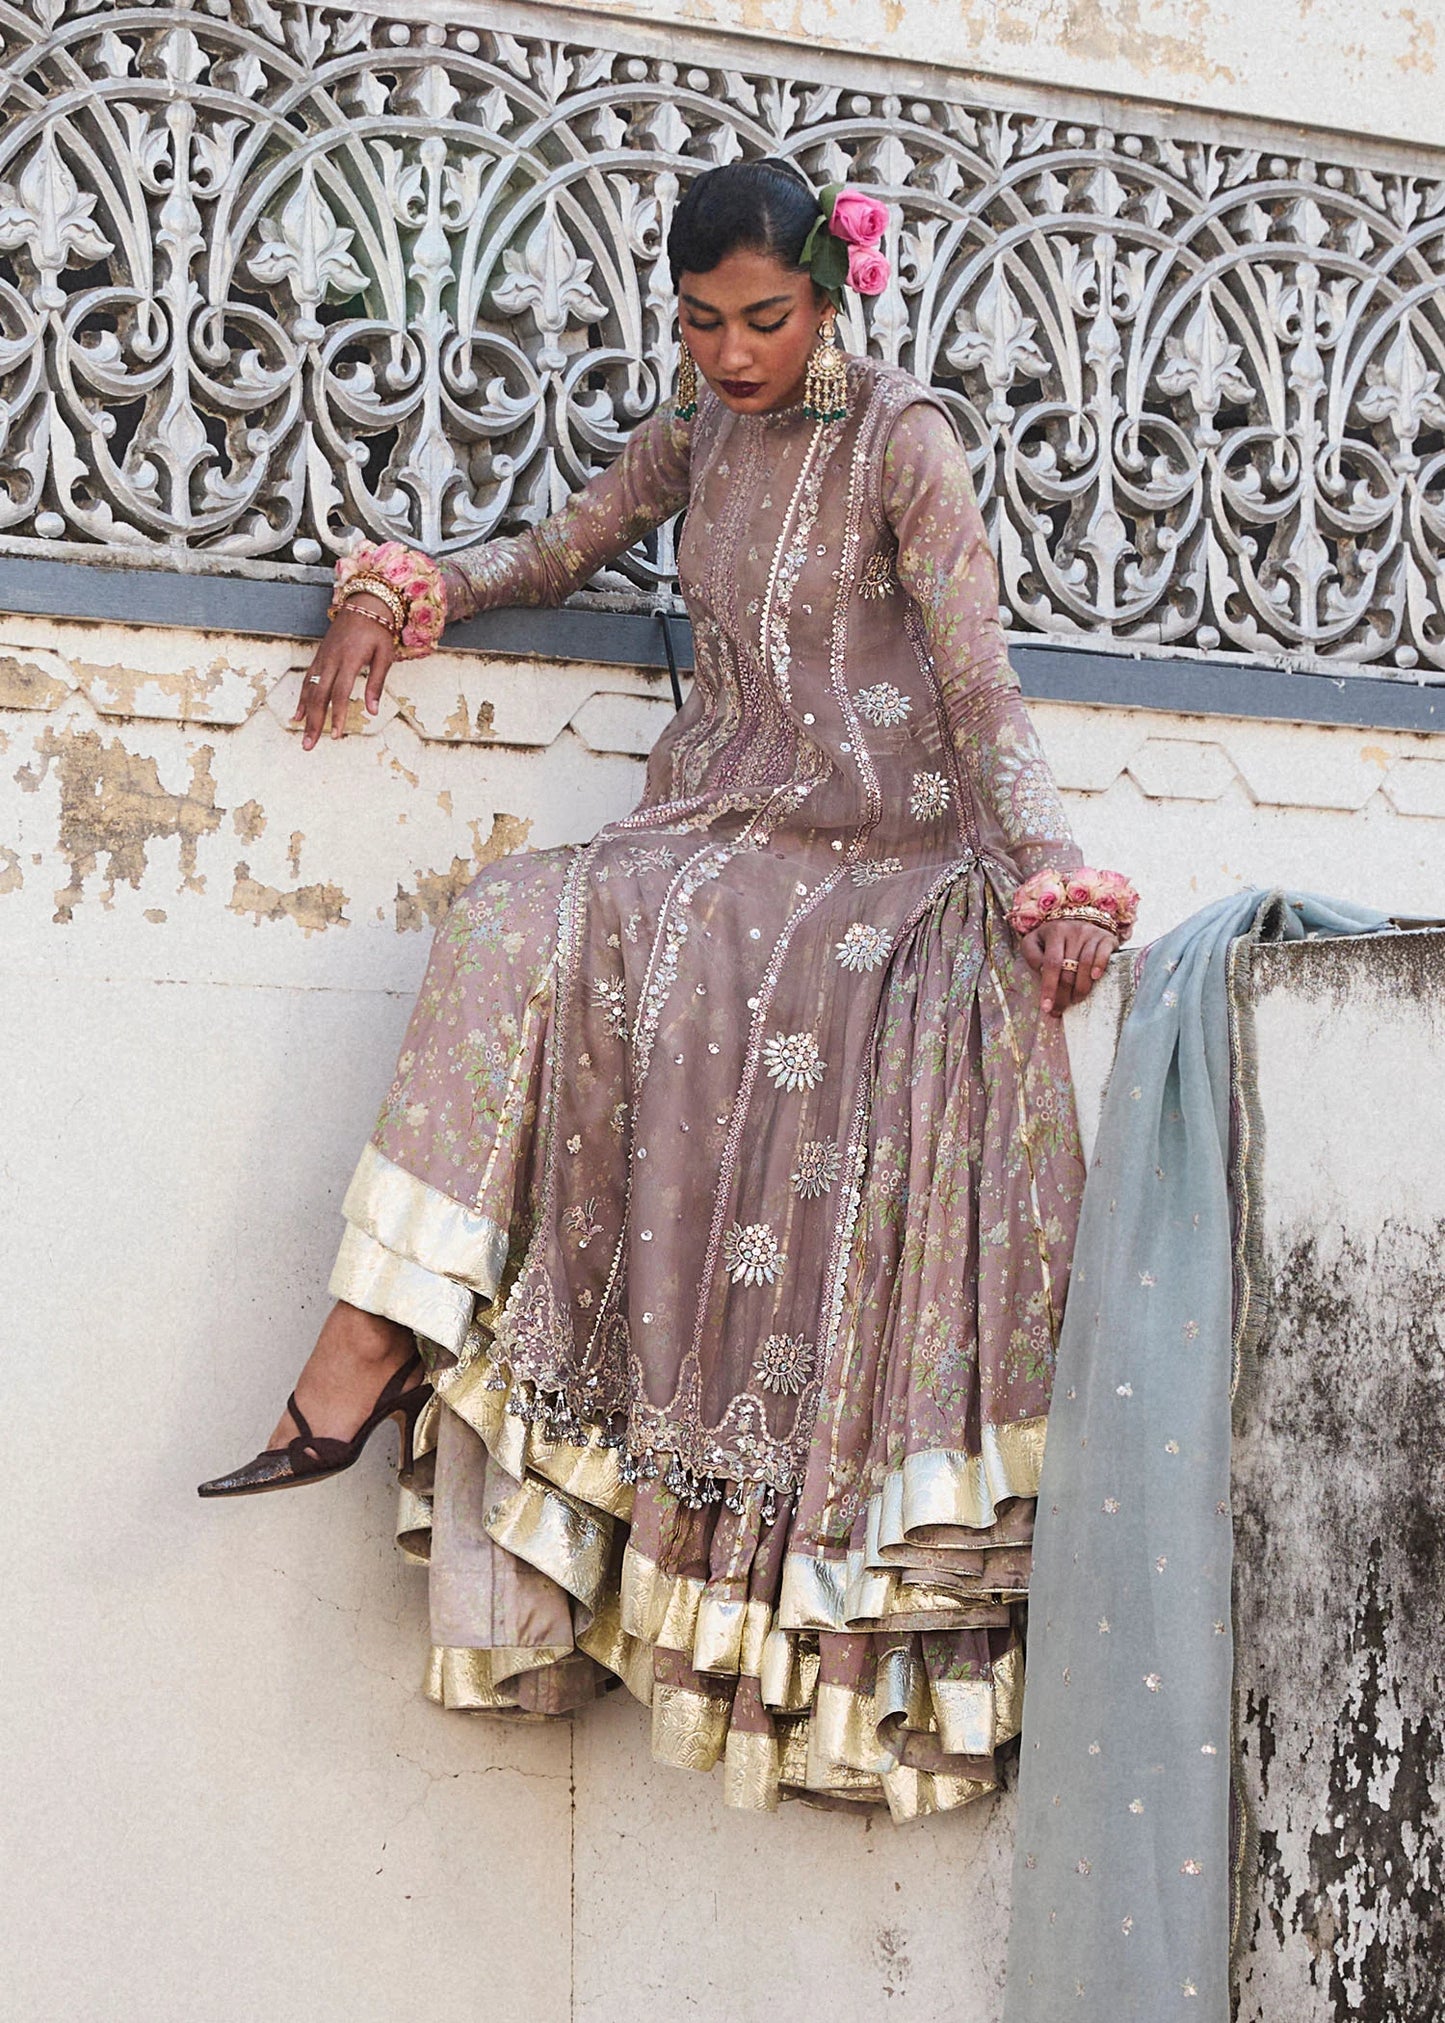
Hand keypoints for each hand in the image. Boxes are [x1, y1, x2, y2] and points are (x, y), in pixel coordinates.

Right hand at [292, 594, 396, 749]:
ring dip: (306, 714)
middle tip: (310, 745)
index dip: (338, 716)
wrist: (365, 604)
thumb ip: (376, 684)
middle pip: (320, 696)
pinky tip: (299, 714)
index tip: (336, 736)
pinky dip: (302, 699)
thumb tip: (372, 711)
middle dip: (314, 722)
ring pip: (310, 690)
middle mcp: (331, 660)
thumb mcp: (384, 656)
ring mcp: (322, 658)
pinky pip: (307, 680)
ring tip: (304, 736)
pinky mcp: (319, 656)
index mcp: (349, 660)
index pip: (340, 693)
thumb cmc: (378, 630)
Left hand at [1019, 916, 1116, 1016]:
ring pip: (1086, 964)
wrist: (1079, 919)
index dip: (1049, 987)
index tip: (1046, 1007)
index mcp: (1054, 931)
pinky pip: (1104, 954)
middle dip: (1063, 994)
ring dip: (1081, 987)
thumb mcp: (1035, 942)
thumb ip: (1032, 956)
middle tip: (1059, 1010)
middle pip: (1069, 968)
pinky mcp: (1106, 938)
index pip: (1051, 963)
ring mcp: (1091, 933)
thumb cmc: (1053, 938)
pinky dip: (1100, 967)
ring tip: (1075, 1000)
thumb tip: (1041, 973)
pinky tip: (1095, 978)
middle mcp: (1073, 930)